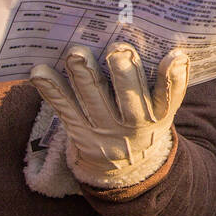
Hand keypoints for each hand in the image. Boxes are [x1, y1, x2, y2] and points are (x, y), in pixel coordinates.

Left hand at [29, 42, 188, 188]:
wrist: (126, 166)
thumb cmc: (145, 120)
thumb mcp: (163, 109)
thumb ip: (168, 83)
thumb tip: (175, 49)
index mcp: (159, 115)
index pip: (170, 96)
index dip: (173, 77)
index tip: (175, 56)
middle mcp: (133, 124)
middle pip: (130, 100)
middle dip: (124, 74)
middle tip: (118, 50)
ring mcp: (103, 128)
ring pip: (93, 100)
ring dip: (84, 76)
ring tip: (76, 54)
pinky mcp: (78, 129)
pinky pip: (64, 107)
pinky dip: (51, 89)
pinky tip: (40, 72)